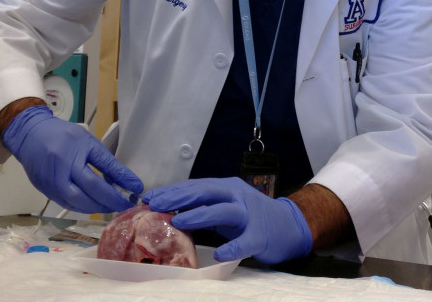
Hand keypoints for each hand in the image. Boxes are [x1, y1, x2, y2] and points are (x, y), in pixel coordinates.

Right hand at [2, 106, 142, 212]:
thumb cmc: (63, 135)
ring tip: (110, 206)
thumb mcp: (88, 141)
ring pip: (77, 203)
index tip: (137, 189)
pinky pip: (66, 203)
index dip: (121, 181)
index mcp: (75, 151)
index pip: (103, 170)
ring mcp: (50, 182)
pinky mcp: (44, 190)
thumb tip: (125, 180)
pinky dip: (81, 206)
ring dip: (96, 207)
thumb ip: (105, 161)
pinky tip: (92, 205)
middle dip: (109, 201)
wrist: (30, 134)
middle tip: (124, 205)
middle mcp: (61, 168)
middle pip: (89, 192)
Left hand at [143, 177, 311, 263]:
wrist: (289, 225)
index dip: (173, 190)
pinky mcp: (260, 235)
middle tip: (156, 204)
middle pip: (205, 192)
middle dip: (179, 197)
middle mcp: (236, 195)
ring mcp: (249, 213)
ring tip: (178, 221)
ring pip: (223, 210)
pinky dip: (233, 247)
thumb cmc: (250, 216)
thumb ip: (204, 206)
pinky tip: (220, 254)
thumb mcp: (225, 205)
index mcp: (225, 187)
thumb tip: (171, 211)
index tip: (151, 196)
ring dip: (200, 214)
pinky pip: (245, 241)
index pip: (195, 186)